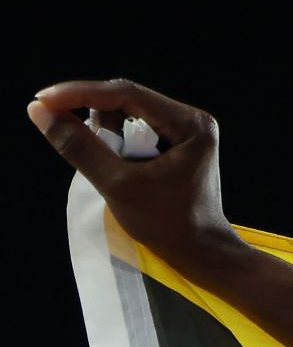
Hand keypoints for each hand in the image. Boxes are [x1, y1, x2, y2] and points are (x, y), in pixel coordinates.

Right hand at [27, 79, 240, 266]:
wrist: (201, 253)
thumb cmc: (166, 225)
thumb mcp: (117, 185)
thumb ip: (79, 147)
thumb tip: (39, 111)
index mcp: (190, 124)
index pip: (125, 94)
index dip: (79, 93)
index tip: (42, 100)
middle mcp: (191, 120)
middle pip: (126, 100)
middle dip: (92, 115)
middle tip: (62, 129)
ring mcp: (186, 131)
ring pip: (128, 114)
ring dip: (105, 131)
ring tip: (106, 163)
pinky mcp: (177, 143)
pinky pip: (135, 129)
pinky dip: (116, 142)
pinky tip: (116, 165)